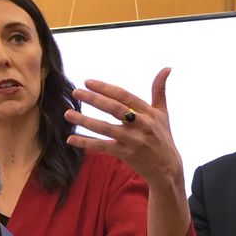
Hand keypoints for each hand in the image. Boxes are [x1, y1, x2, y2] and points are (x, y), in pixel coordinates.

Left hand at [64, 68, 183, 188]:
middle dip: (94, 99)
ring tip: (68, 114)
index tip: (87, 82)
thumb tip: (167, 67)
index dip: (105, 88)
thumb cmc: (162, 137)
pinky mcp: (126, 154)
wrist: (167, 168)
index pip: (124, 96)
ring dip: (85, 121)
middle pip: (114, 109)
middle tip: (75, 92)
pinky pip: (102, 147)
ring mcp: (133, 140)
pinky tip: (71, 139)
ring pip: (105, 128)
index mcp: (148, 112)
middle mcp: (141, 125)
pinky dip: (86, 143)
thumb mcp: (163, 113)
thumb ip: (159, 90)